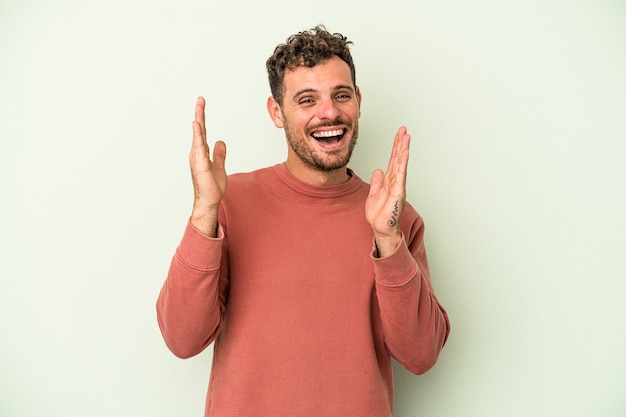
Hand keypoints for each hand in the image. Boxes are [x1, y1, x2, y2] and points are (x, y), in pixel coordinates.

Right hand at [189, 97, 226, 236]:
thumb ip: (219, 154)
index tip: (201, 105)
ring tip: (199, 106)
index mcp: (201, 152)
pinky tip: (197, 124)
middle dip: (199, 114)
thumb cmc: (211, 187)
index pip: (202, 131)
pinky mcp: (200, 163)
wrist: (209, 201)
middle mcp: (197, 153)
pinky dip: (198, 135)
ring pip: (198, 135)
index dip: (202, 118)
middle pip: (198, 130)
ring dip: (199, 120)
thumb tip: (220, 142)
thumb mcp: (219, 167)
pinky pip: (199, 146)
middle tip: (200, 99)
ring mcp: (197, 157)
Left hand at [365, 127, 410, 256]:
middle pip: (398, 158)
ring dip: (403, 149)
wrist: (381, 229)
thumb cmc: (379, 215)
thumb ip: (377, 182)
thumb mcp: (374, 194)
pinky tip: (404, 152)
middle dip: (400, 143)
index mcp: (389, 181)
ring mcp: (398, 185)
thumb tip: (378, 170)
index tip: (398, 135)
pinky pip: (401, 174)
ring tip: (406, 136)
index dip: (395, 147)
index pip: (393, 160)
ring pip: (401, 163)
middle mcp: (395, 181)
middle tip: (403, 129)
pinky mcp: (398, 191)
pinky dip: (403, 162)